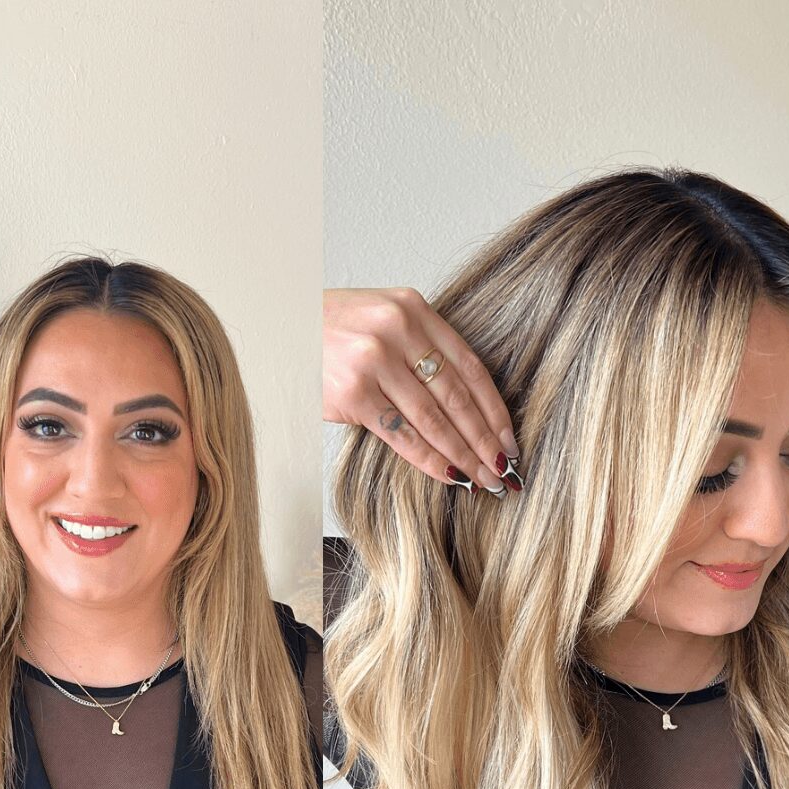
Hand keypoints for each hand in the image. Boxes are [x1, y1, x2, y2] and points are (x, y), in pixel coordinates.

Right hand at [324, 286, 523, 495]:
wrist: (278, 329)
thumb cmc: (331, 332)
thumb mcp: (381, 321)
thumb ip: (419, 348)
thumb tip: (463, 407)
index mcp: (413, 309)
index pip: (469, 367)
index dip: (494, 408)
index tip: (509, 439)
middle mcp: (398, 330)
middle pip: (457, 396)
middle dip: (485, 439)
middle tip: (505, 469)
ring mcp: (375, 360)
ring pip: (434, 419)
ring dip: (464, 454)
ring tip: (484, 479)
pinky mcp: (354, 392)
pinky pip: (402, 434)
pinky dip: (430, 459)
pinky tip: (450, 475)